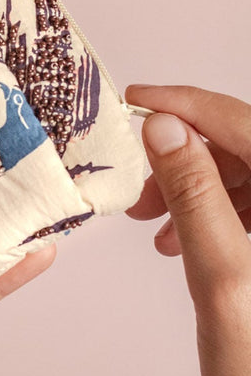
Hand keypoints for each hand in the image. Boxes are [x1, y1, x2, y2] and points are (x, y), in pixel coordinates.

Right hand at [123, 84, 250, 375]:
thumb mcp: (221, 275)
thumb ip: (195, 195)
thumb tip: (164, 128)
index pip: (245, 124)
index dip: (188, 106)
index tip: (136, 100)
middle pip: (243, 148)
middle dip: (183, 152)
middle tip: (135, 179)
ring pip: (240, 177)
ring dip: (189, 185)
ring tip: (148, 217)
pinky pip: (243, 209)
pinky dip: (203, 213)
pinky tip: (173, 240)